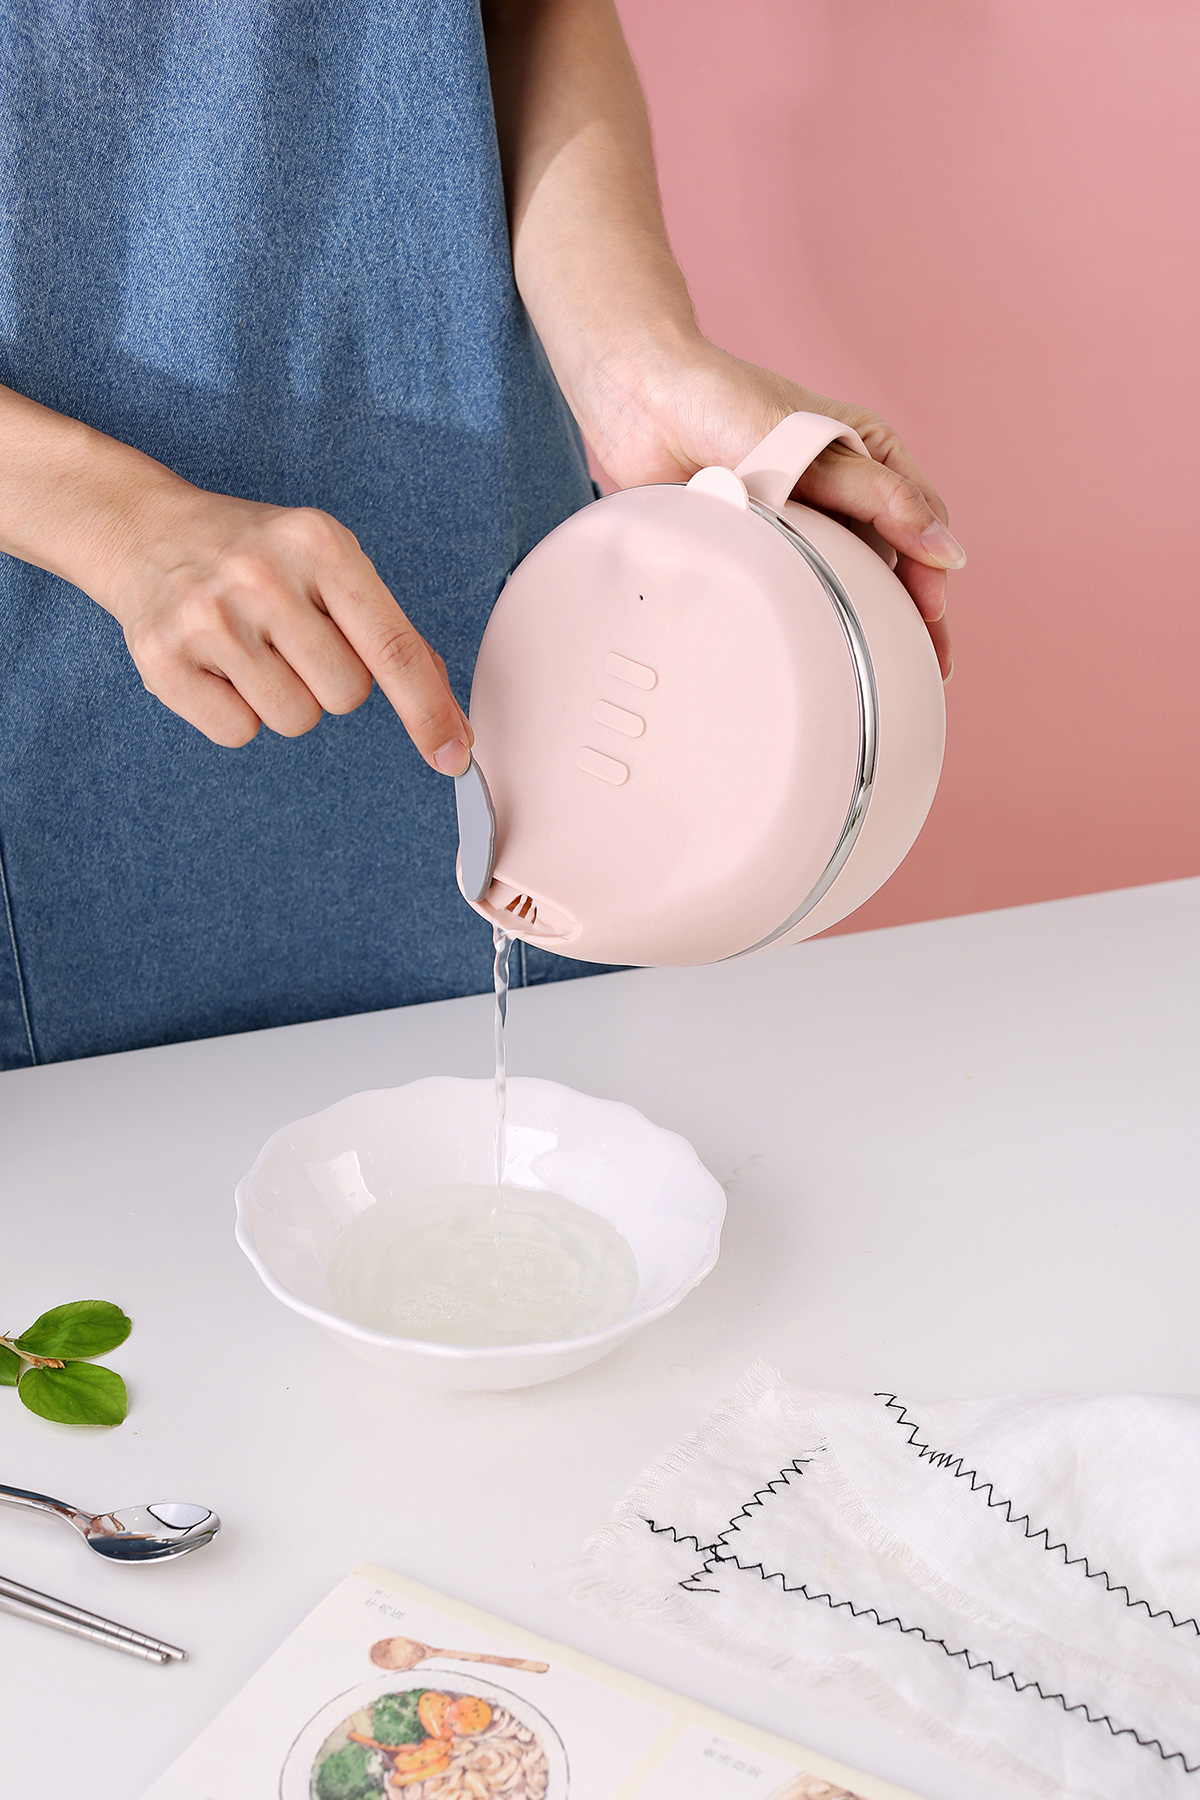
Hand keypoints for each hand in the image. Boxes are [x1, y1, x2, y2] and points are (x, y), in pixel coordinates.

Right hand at [97, 486, 473, 763]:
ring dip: (283, 699)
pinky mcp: (162, 658)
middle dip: (330, 683)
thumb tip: (444, 710)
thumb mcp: (326, 562)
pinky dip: (236, 713)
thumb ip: (387, 629)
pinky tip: (218, 666)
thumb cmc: (254, 555)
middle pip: (346, 695)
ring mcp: (208, 616)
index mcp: (318, 544)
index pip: (392, 646)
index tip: (454, 754)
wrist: (144, 530)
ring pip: (294, 719)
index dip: (427, 709)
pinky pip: (238, 732)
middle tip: (293, 641)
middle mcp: (262, 575)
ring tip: (252, 649)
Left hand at [573, 335, 961, 678]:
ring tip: (879, 667)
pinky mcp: (755, 539)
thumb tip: (946, 552)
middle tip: (921, 669)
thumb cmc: (726, 401)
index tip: (931, 624)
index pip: (921, 523)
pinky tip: (817, 642)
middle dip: (907, 611)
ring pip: (841, 574)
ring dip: (859, 613)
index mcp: (869, 455)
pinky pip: (788, 582)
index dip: (931, 577)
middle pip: (889, 558)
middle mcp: (839, 487)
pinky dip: (804, 609)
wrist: (639, 400)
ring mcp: (797, 515)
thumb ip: (884, 500)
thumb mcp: (820, 450)